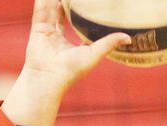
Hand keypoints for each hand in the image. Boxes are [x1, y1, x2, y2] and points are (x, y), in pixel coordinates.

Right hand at [2, 0, 130, 125]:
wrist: (49, 77)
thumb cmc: (72, 70)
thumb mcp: (94, 54)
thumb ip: (109, 44)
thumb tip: (128, 38)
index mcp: (74, 45)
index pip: (80, 26)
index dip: (85, 15)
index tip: (91, 5)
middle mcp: (60, 38)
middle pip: (64, 15)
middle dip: (69, 4)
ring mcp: (48, 33)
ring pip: (53, 10)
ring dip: (57, 0)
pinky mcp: (38, 30)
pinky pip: (41, 11)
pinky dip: (43, 2)